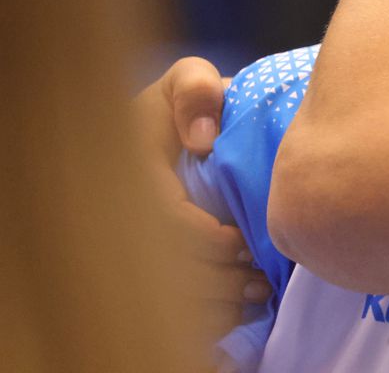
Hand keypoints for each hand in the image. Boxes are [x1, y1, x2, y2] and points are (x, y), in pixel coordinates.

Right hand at [133, 58, 270, 342]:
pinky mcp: (148, 263)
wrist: (176, 125)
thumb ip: (194, 90)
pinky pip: (170, 303)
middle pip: (164, 266)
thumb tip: (202, 139)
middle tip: (260, 279)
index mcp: (132, 174)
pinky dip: (207, 312)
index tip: (243, 241)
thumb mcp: (188, 78)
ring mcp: (132, 242)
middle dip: (214, 279)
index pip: (161, 220)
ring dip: (214, 300)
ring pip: (167, 290)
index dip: (204, 239)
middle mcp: (124, 213)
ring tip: (258, 292)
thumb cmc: (189, 103)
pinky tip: (241, 305)